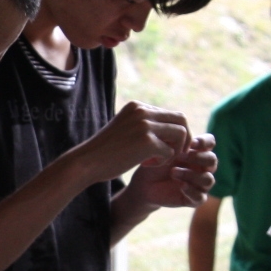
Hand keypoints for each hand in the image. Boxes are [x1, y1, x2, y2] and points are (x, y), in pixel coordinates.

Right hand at [69, 102, 190, 183]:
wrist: (86, 162)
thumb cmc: (105, 151)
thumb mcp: (125, 129)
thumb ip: (144, 125)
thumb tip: (170, 129)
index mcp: (137, 106)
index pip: (170, 113)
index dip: (174, 131)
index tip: (167, 146)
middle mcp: (143, 111)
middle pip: (181, 119)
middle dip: (184, 138)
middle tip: (177, 154)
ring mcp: (145, 125)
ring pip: (180, 133)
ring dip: (175, 150)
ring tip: (159, 159)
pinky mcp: (147, 142)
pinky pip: (170, 152)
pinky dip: (162, 161)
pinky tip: (147, 165)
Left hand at [127, 133, 217, 209]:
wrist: (144, 184)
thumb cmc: (155, 164)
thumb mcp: (163, 151)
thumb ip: (176, 143)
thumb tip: (185, 137)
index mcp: (198, 152)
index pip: (210, 143)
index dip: (205, 142)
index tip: (191, 143)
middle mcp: (202, 168)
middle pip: (212, 160)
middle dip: (198, 158)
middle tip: (181, 156)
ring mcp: (200, 184)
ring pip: (208, 179)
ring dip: (191, 174)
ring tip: (173, 172)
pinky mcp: (194, 199)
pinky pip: (200, 197)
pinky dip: (192, 190)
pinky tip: (181, 185)